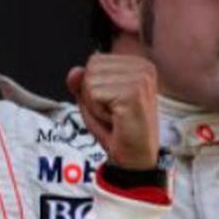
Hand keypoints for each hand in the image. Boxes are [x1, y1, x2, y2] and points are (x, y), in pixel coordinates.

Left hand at [65, 54, 158, 169]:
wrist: (134, 157)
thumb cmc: (117, 129)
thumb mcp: (93, 101)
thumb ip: (82, 83)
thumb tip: (74, 71)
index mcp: (139, 64)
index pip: (95, 61)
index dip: (94, 86)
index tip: (113, 103)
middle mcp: (144, 67)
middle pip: (91, 68)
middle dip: (92, 94)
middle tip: (112, 112)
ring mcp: (141, 79)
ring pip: (90, 81)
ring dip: (94, 104)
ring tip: (114, 116)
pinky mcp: (133, 93)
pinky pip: (93, 94)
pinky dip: (97, 111)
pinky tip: (115, 120)